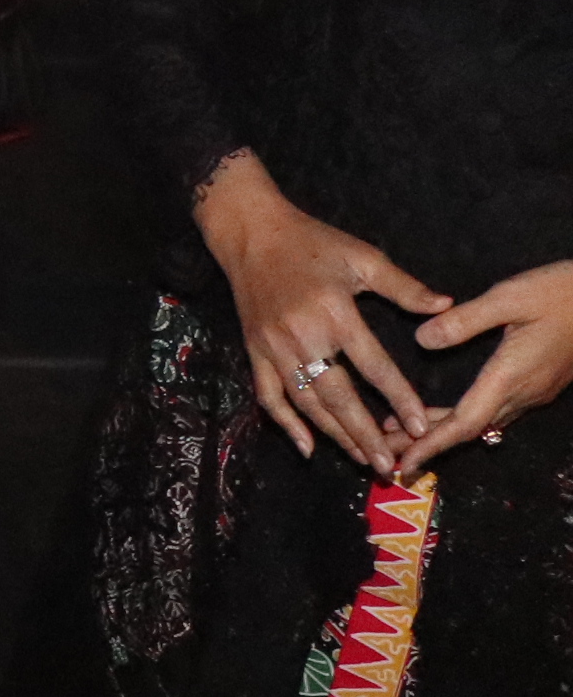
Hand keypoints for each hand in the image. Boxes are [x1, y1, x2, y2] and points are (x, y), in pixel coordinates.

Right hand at [195, 150, 449, 474]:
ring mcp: (274, 347)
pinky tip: (306, 447)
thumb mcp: (362, 257)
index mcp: (334, 312)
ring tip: (360, 459)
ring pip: (305, 402)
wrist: (251, 233)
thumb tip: (444, 306)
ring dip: (334, 435)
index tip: (420, 424)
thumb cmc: (313, 242)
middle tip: (388, 464)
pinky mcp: (254, 351)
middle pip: (337, 395)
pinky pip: (268, 395)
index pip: (373, 364)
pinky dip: (286, 424)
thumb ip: (403, 286)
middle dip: (364, 434)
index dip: (398, 397)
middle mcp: (302, 336)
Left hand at [394, 261, 572, 471]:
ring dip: (442, 430)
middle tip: (386, 452)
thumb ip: (465, 320)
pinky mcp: (539, 382)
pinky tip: (443, 411)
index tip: (403, 463)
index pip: (464, 423)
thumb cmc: (561, 294)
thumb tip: (421, 341)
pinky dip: (463, 417)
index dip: (431, 445)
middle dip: (426, 444)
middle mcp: (522, 392)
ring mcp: (533, 390)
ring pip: (482, 422)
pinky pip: (495, 411)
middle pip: (468, 429)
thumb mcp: (509, 297)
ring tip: (400, 431)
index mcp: (510, 376)